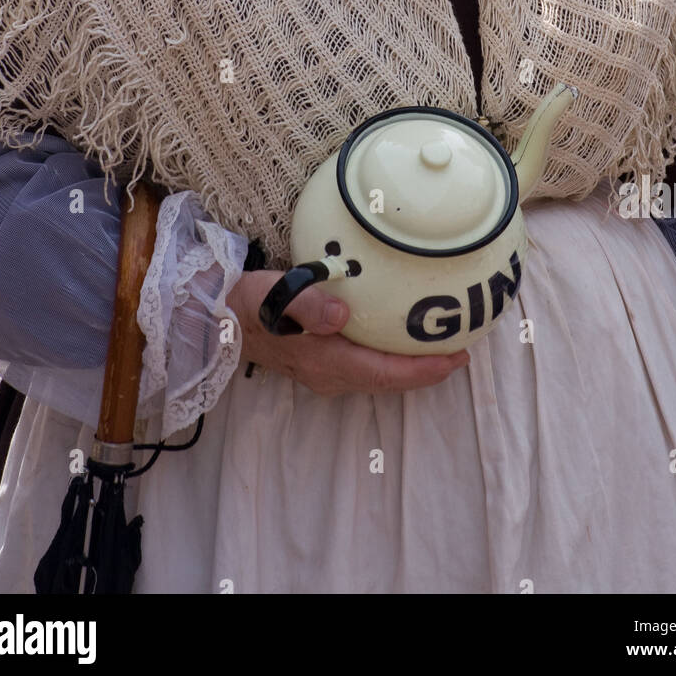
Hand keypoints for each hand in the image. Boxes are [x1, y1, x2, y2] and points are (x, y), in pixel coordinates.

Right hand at [228, 269, 469, 396]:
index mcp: (324, 360)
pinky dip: (390, 358)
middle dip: (426, 370)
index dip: (424, 371)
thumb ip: (306, 303)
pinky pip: (366, 366)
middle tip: (462, 350)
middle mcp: (328, 374)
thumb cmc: (246, 303)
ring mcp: (323, 373)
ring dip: (410, 366)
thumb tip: (341, 315)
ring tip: (440, 347)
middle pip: (388, 380)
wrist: (214, 319)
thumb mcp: (272, 295)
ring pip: (378, 375)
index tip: (457, 359)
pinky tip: (399, 338)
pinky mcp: (318, 362)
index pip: (384, 373)